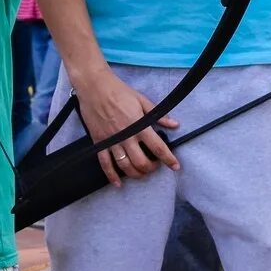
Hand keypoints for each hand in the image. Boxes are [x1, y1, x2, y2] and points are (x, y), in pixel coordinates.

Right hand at [73, 70, 179, 186]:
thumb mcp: (141, 100)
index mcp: (139, 125)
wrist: (94, 87)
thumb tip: (174, 124)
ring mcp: (112, 141)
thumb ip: (158, 114)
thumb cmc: (119, 91)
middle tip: (155, 166)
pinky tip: (118, 183)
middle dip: (151, 168)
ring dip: (135, 174)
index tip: (175, 166)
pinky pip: (105, 164)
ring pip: (125, 166)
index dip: (168, 159)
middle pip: (141, 162)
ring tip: (141, 173)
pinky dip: (111, 176)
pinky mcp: (99, 143)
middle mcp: (126, 136)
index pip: (157, 147)